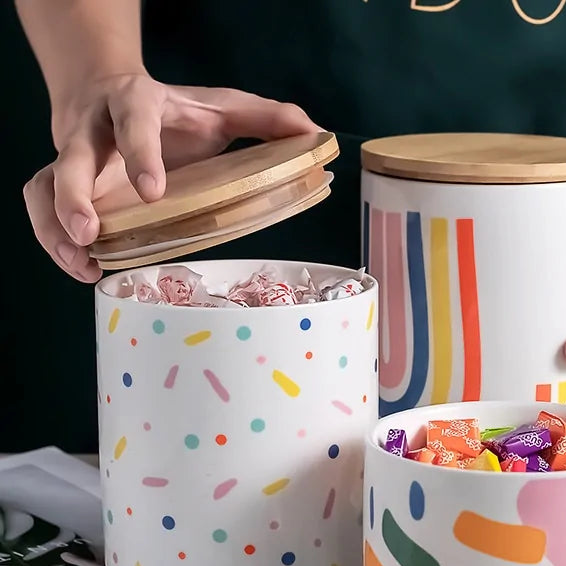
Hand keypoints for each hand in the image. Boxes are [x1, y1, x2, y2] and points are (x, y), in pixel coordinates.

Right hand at [23, 74, 320, 281]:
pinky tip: (83, 267)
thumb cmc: (172, 109)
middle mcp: (96, 129)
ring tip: (80, 263)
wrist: (106, 89)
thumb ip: (266, 119)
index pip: (133, 121)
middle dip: (73, 194)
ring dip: (52, 226)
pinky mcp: (61, 182)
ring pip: (43, 184)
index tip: (153, 191)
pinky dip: (52, 239)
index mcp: (137, 105)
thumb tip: (316, 133)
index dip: (139, 153)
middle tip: (89, 233)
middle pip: (70, 155)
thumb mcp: (219, 107)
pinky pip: (40, 206)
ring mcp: (73, 157)